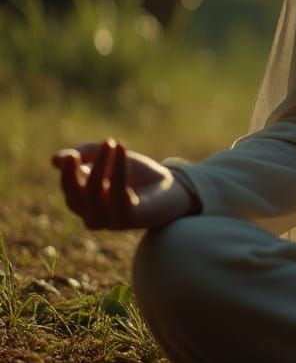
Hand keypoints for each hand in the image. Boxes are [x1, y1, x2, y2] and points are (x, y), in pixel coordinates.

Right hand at [51, 137, 195, 229]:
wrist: (172, 186)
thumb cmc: (137, 174)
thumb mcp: (109, 158)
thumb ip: (85, 155)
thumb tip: (55, 160)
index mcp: (87, 203)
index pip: (69, 191)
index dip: (66, 174)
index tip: (69, 155)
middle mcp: (95, 216)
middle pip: (75, 199)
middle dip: (73, 175)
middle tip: (76, 153)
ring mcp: (112, 220)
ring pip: (95, 196)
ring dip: (99, 167)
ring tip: (110, 143)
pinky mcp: (132, 217)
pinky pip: (119, 195)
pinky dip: (118, 171)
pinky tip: (122, 150)